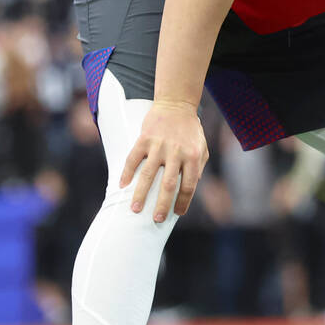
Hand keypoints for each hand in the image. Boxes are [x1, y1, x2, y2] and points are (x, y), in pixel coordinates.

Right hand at [120, 99, 208, 222]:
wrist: (176, 104)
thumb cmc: (190, 130)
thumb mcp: (202, 147)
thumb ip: (198, 168)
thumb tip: (188, 191)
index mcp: (193, 156)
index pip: (189, 186)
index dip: (183, 202)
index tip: (177, 214)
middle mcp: (176, 152)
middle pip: (168, 185)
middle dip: (162, 205)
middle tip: (156, 219)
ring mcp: (159, 145)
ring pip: (148, 175)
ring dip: (140, 194)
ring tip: (135, 209)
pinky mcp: (144, 138)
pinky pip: (133, 159)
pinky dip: (126, 173)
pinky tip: (121, 185)